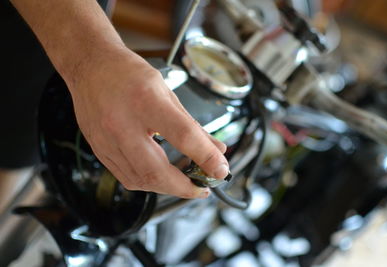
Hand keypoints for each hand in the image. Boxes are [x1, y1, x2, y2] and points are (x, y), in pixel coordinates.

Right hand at [66, 47, 228, 198]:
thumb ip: (192, 124)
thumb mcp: (167, 91)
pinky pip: (126, 178)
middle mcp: (123, 124)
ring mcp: (107, 140)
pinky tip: (159, 177)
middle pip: (157, 171)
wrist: (90, 66)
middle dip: (184, 187)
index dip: (206, 157)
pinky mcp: (99, 150)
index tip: (220, 170)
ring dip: (167, 188)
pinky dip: (148, 183)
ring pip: (140, 180)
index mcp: (146, 101)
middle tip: (201, 187)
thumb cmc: (128, 73)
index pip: (183, 136)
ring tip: (183, 182)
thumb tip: (215, 148)